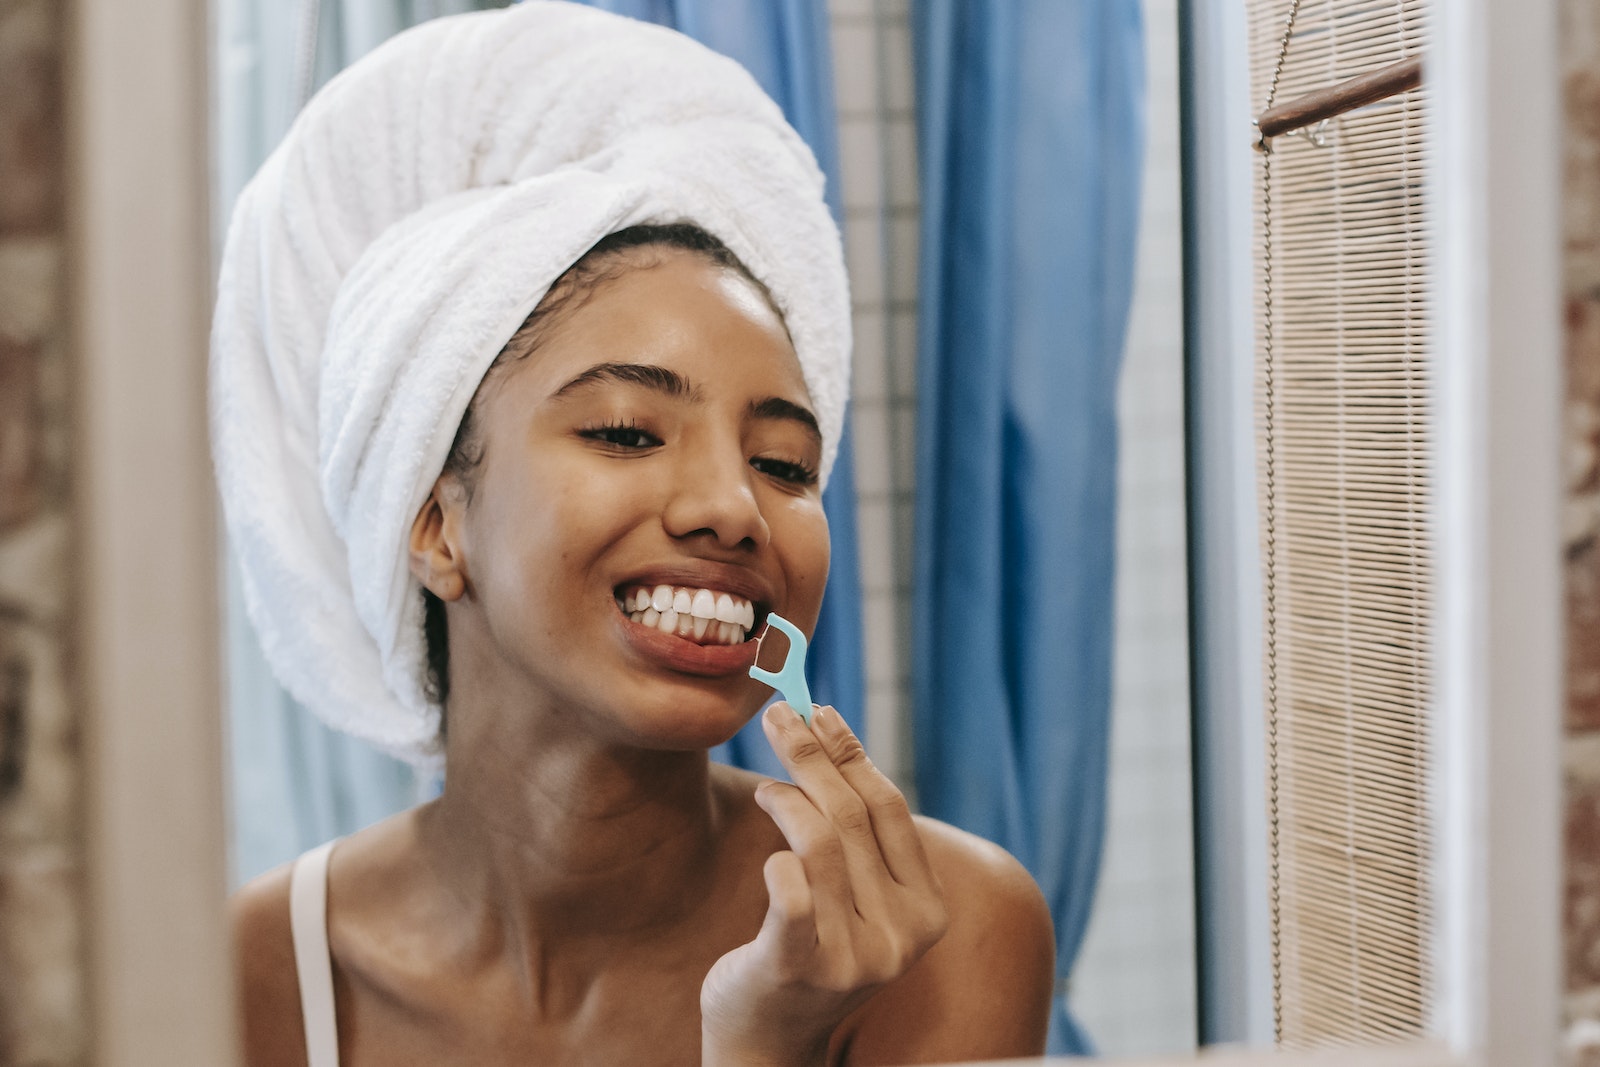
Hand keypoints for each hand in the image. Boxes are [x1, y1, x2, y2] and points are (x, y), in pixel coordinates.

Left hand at [700, 703, 948, 1066]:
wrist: (768, 1041)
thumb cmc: (810, 951)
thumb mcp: (856, 898)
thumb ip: (859, 837)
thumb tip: (831, 732)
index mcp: (927, 911)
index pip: (890, 809)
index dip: (852, 753)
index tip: (821, 711)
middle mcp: (901, 936)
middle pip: (853, 816)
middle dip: (810, 755)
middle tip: (777, 715)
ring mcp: (854, 957)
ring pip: (819, 842)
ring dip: (786, 799)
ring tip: (767, 789)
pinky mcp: (800, 968)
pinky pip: (789, 888)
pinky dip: (776, 857)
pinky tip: (769, 853)